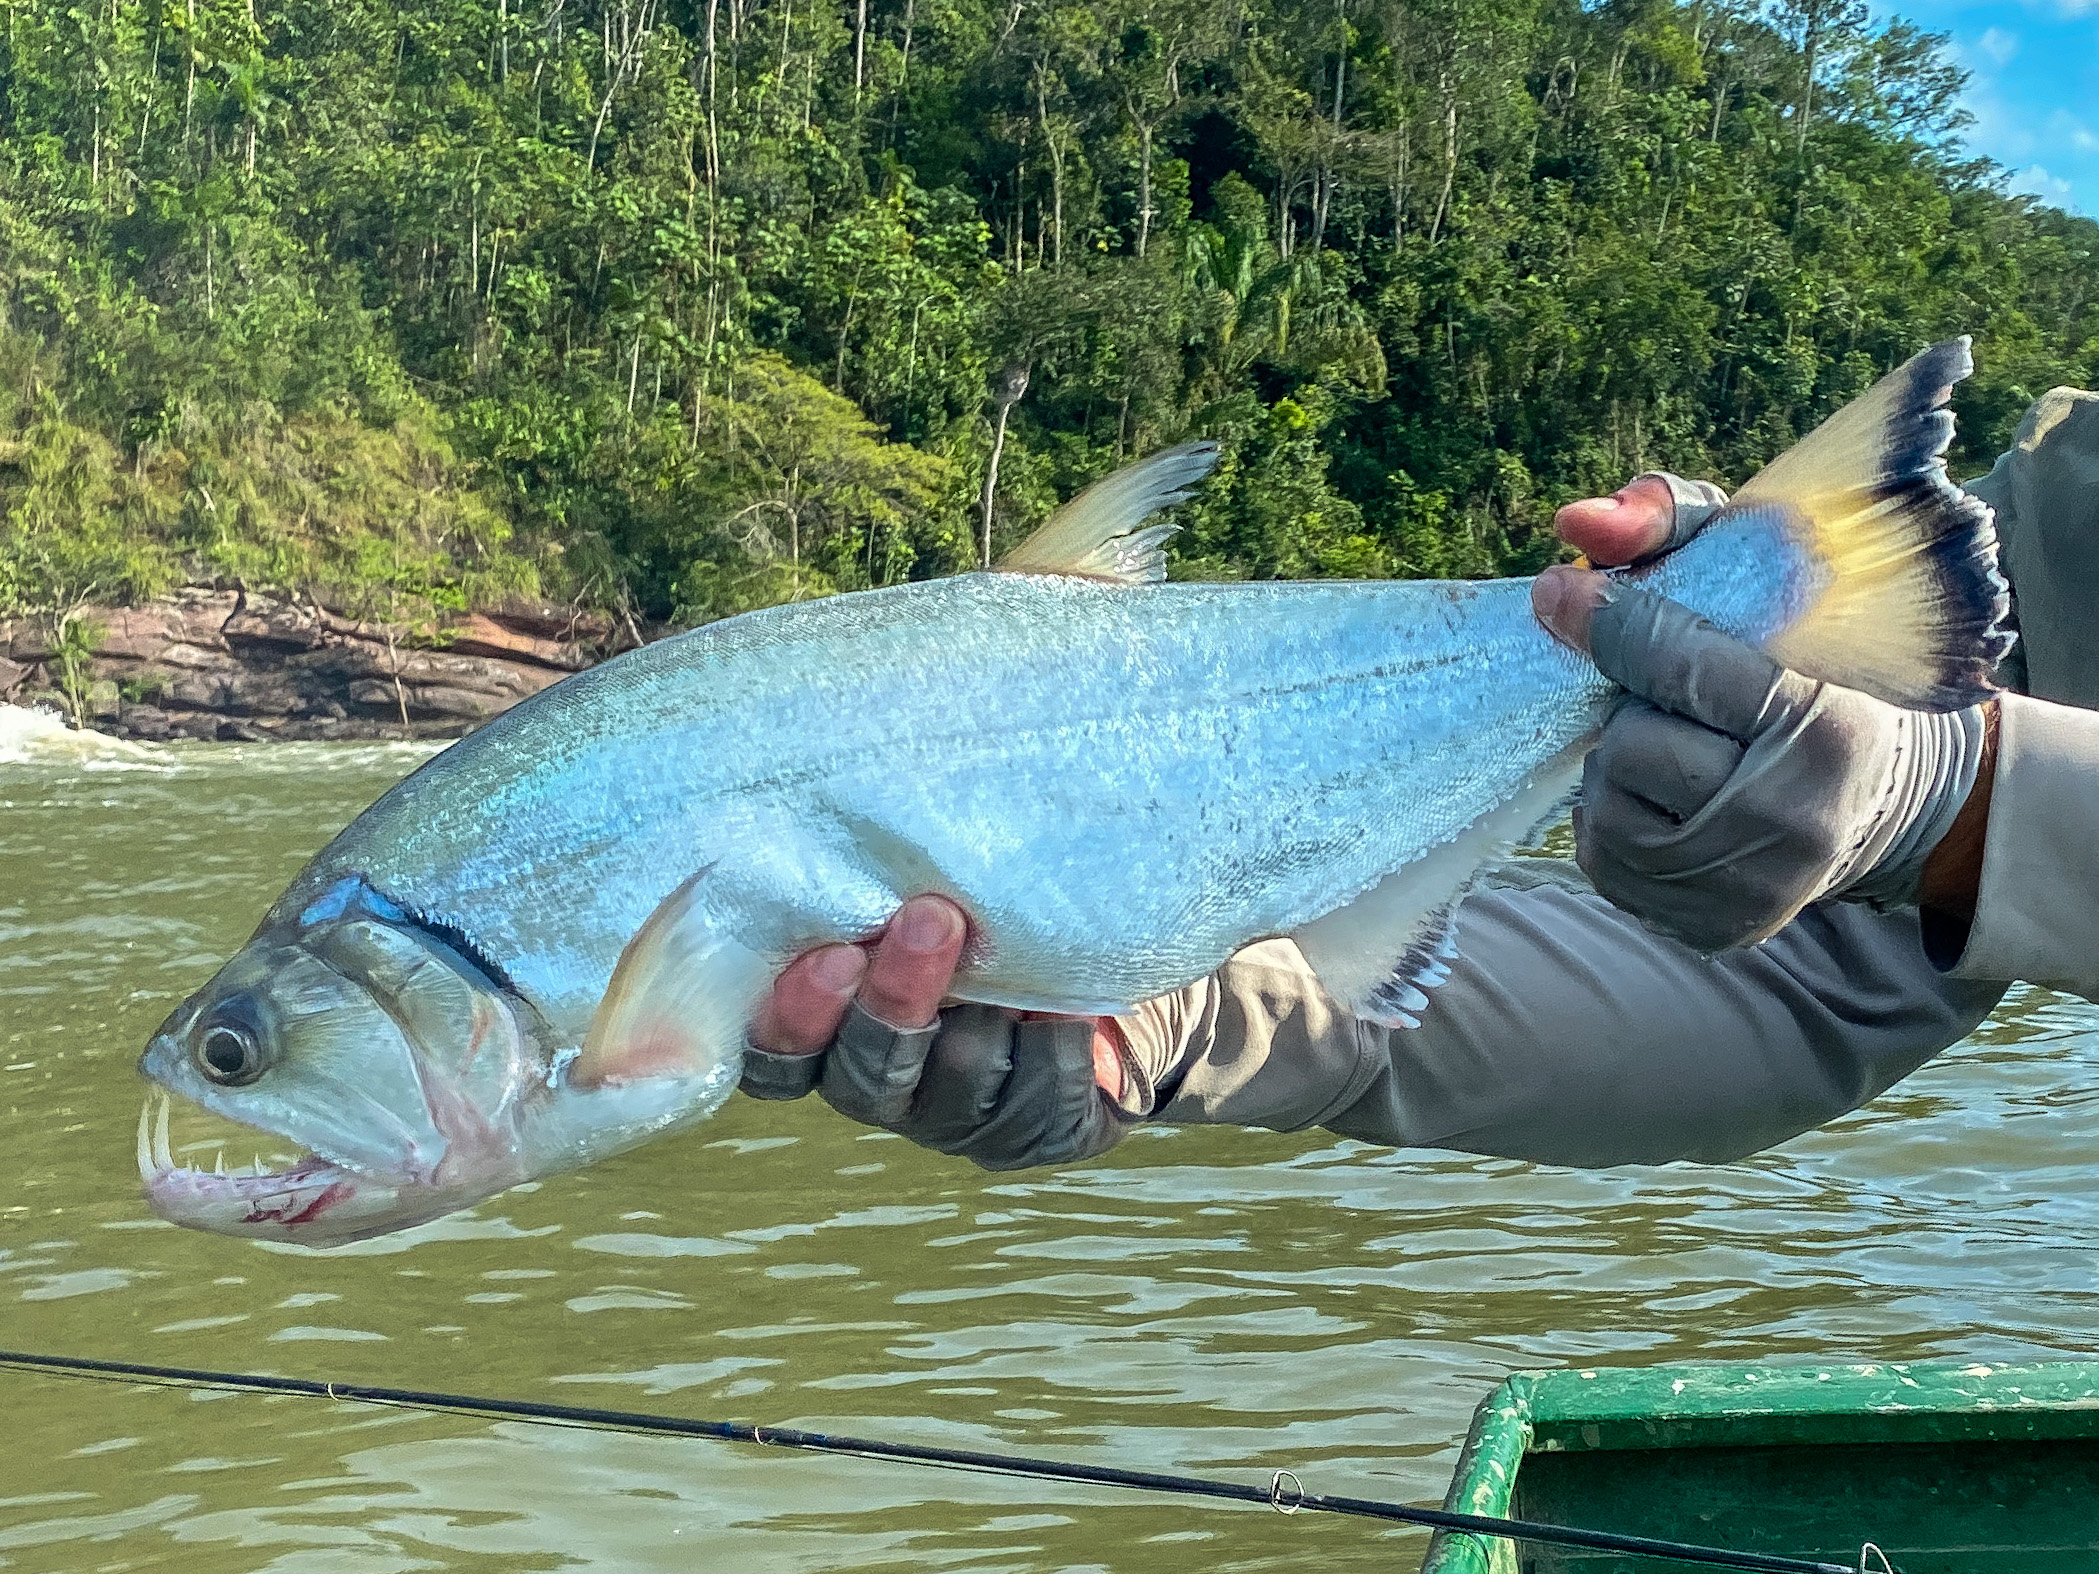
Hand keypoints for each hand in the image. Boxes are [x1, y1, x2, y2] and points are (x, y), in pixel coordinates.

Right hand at [740, 895, 1133, 1169]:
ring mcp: (960, 1117)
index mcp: (835, 1030)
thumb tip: (858, 799)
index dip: (792, 1018)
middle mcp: (887, 1085)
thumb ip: (881, 877)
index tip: (832, 951)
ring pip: (953, 1083)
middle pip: (861, 1075)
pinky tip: (1070, 1001)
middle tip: (931, 918)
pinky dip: (1056, 1040)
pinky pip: (1040, 1095)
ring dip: (981, 1012)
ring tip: (1010, 945)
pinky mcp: (1035, 1130)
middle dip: (896, 998)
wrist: (1096, 956)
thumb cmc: (984, 902)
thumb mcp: (928, 883)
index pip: (777, 1056)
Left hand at [1531, 477, 1992, 950]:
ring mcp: (1747, 887)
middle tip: (1672, 704)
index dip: (1612, 621)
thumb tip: (1576, 524)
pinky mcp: (1707, 927)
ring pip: (1605, 803)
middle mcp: (1790, 821)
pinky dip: (1616, 818)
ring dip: (1619, 766)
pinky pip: (1603, 858)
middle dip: (1634, 710)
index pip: (1685, 667)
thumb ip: (1675, 526)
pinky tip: (1662, 799)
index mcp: (1824, 729)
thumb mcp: (1764, 580)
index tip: (1557, 591)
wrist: (1878, 799)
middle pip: (1631, 745)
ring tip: (1673, 750)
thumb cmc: (1809, 670)